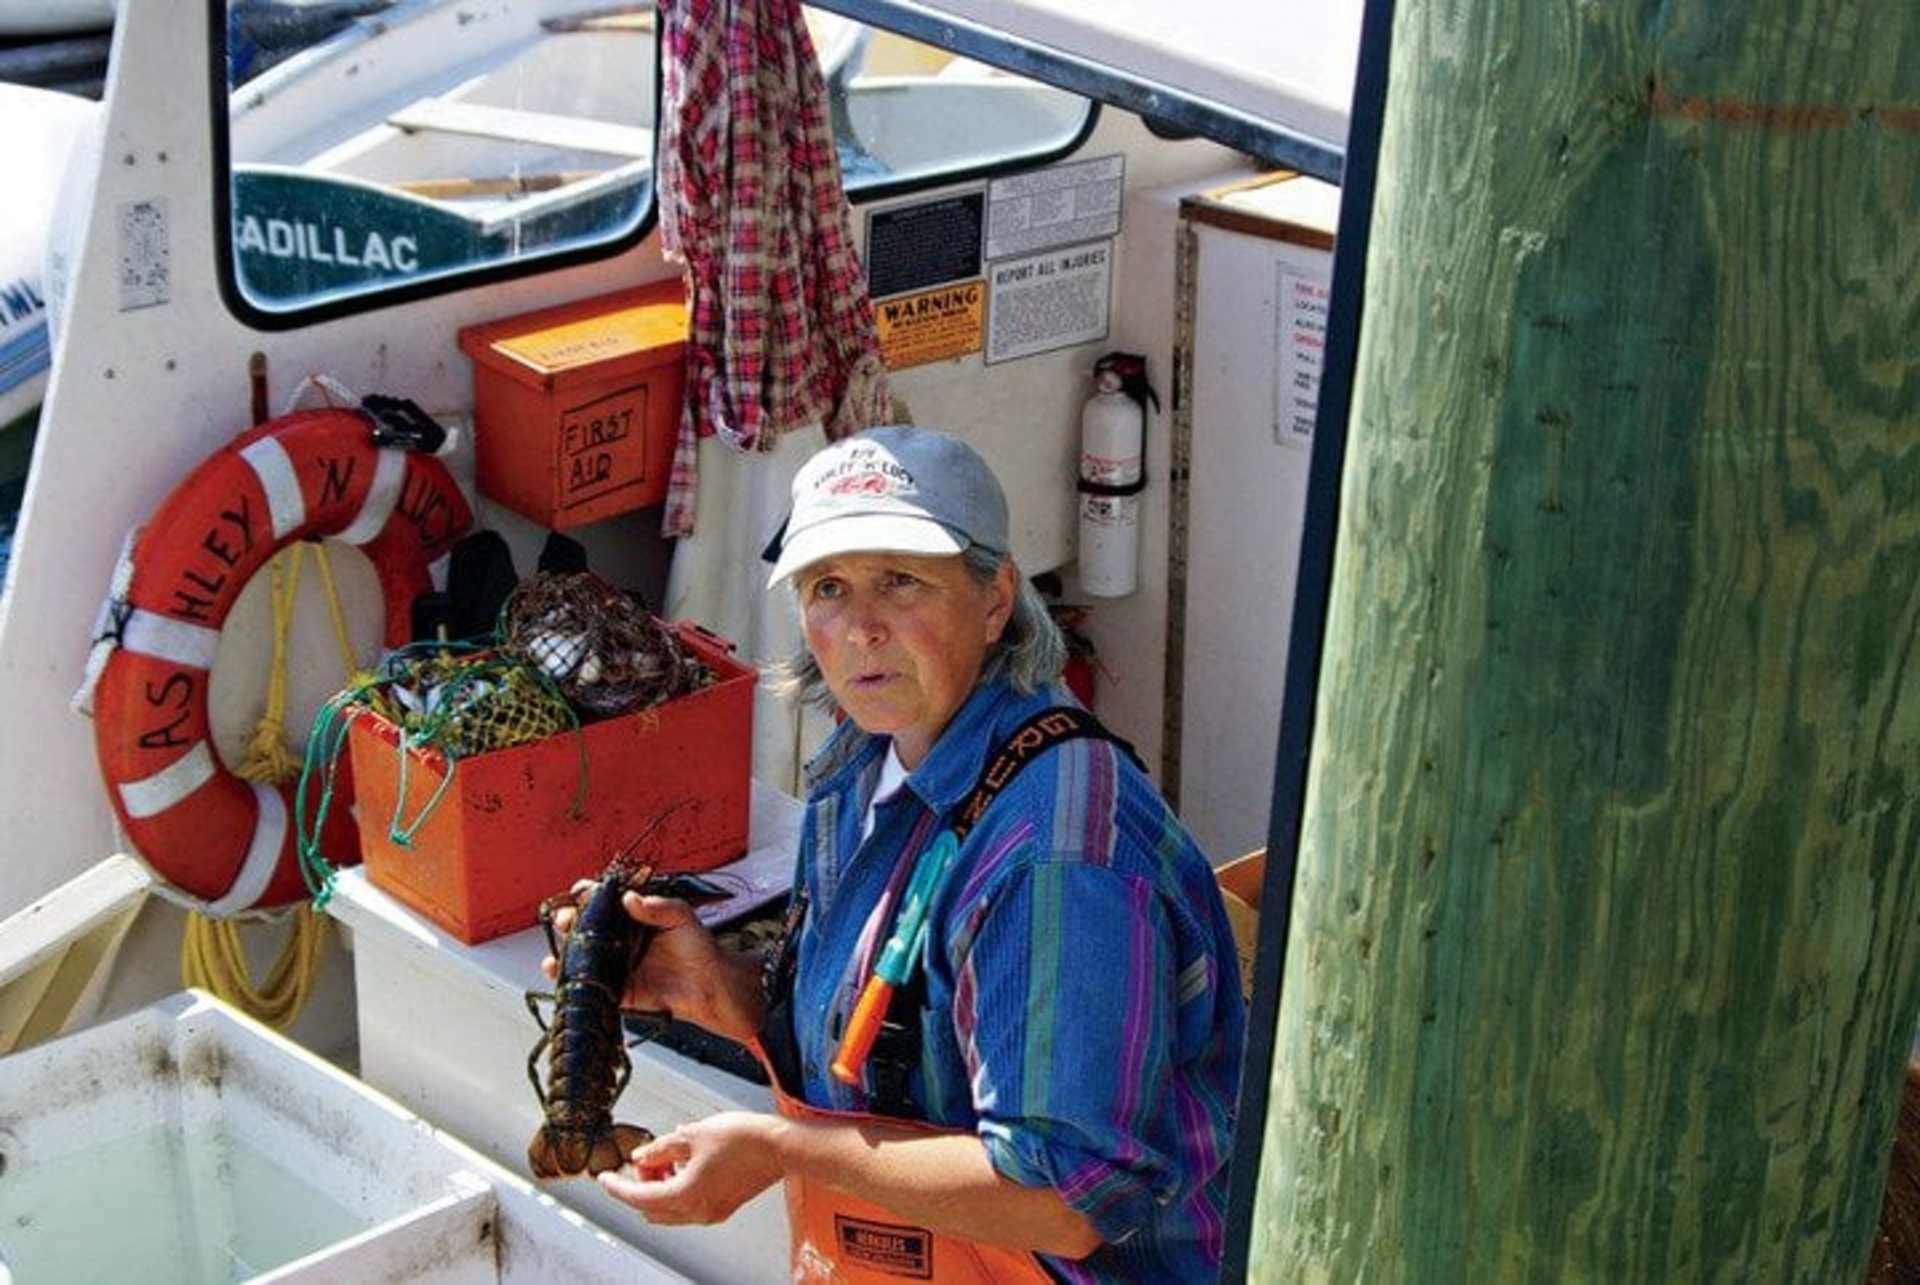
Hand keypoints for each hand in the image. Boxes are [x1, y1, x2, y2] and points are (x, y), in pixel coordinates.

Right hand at [541, 888, 764, 1042]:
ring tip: (563, 937)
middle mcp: (617, 938)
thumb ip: (657, 906)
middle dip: (569, 916)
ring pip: (579, 952)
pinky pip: (585, 983)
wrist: (708, 983)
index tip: (580, 891)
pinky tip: (554, 966)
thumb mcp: (680, 916)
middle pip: (583, 924)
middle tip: (569, 917)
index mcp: (630, 917)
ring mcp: (613, 963)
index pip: (601, 900)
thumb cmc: (696, 945)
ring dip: (563, 944)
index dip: (587, 893)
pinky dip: (564, 976)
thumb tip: (630, 898)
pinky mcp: (614, 988)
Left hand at [599, 1112, 785, 1224]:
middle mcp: (697, 1211)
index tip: (604, 1178)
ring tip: (666, 1157)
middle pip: (652, 1208)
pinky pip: (688, 1205)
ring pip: (670, 1209)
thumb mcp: (691, 1135)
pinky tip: (685, 1163)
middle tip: (643, 1160)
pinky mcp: (723, 1206)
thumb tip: (642, 1155)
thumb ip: (660, 1148)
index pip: (638, 1197)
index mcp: (685, 1195)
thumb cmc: (743, 1139)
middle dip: (641, 1186)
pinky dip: (678, 1189)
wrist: (779, 1147)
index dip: (617, 1187)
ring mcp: (711, 1212)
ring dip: (660, 1188)